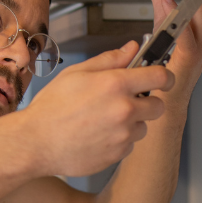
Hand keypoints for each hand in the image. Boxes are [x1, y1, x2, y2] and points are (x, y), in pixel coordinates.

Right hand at [19, 43, 174, 177]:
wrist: (36, 143)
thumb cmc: (52, 108)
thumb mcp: (77, 73)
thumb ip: (110, 59)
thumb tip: (132, 48)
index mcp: (115, 85)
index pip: (160, 77)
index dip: (165, 76)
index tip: (163, 79)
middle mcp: (124, 110)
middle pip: (159, 106)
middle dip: (149, 102)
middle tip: (130, 101)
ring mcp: (123, 135)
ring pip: (143, 126)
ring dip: (132, 122)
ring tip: (105, 120)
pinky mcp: (118, 154)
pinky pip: (129, 144)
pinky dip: (119, 140)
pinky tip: (98, 134)